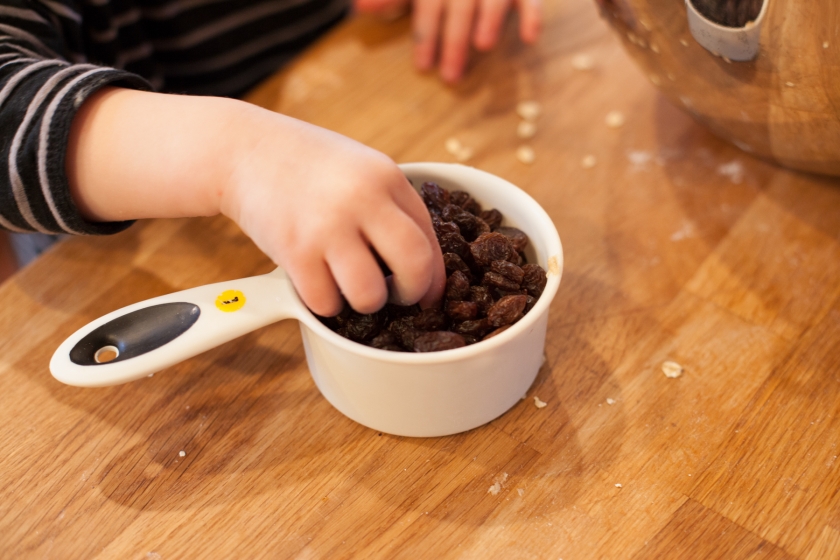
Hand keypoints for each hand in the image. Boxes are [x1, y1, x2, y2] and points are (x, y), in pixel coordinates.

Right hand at [221, 107, 445, 315]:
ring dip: (364, 301)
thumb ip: (392, 206)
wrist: (245, 150)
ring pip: (370, 296)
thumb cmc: (308, 164)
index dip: (434, 276)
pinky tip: (317, 281)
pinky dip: (325, 301)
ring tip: (350, 286)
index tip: (429, 294)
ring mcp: (328, 226)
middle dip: (412, 294)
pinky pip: (326, 302)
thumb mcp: (361, 168)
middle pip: (414, 266)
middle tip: (398, 297)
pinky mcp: (295, 251)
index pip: (430, 238)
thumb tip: (425, 265)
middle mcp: (363, 199)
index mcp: (387, 177)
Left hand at [354, 0, 541, 81]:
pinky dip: (532, 15)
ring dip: (489, 19)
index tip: (422, 67)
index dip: (425, 34)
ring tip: (483, 45)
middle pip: (458, 7)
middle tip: (451, 77)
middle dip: (453, 41)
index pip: (428, 6)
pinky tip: (530, 38)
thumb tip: (360, 8)